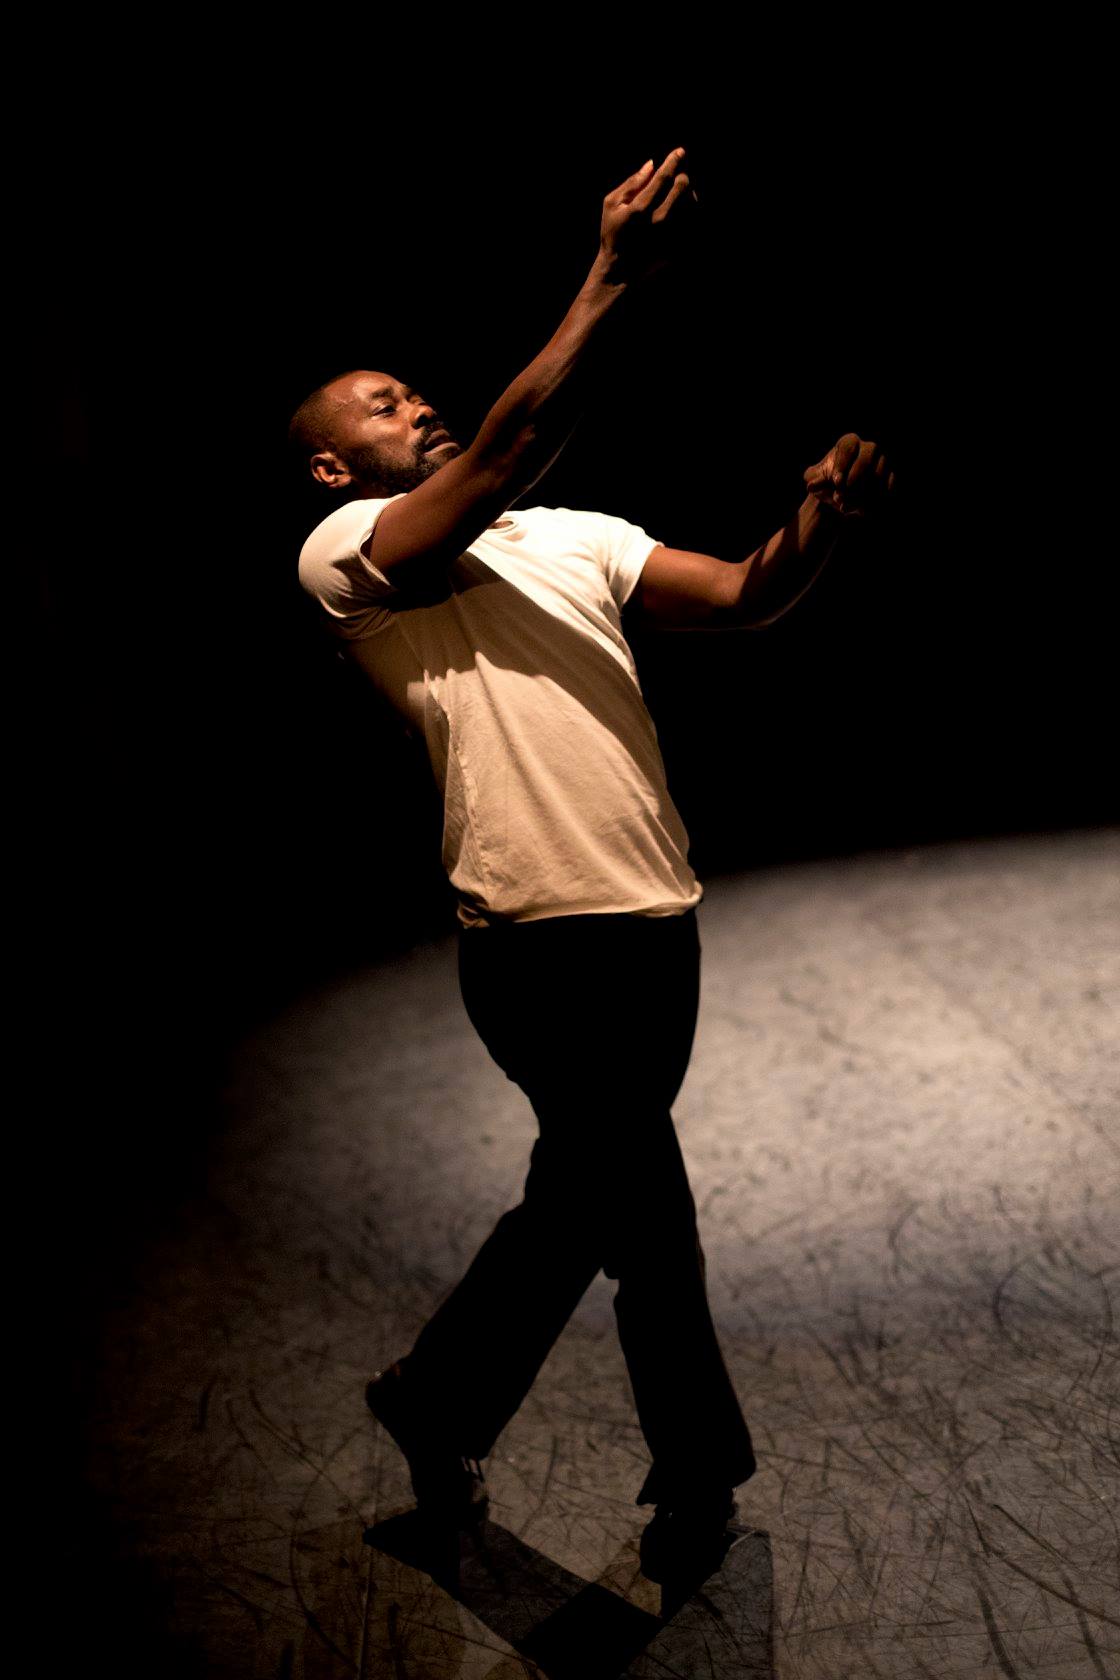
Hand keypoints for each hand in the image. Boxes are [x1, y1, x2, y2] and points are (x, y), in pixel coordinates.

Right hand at [598, 147, 697, 283]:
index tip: (680, 152)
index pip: (664, 177)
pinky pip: (694, 220)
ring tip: (679, 194)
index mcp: (640, 208)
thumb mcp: (611, 205)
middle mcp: (659, 220)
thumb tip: (652, 165)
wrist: (621, 271)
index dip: (674, 160)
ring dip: (688, 193)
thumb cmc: (613, 234)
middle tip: (676, 177)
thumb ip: (631, 183)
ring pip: (692, 202)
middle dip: (682, 176)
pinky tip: (682, 210)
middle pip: (683, 186)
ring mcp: (671, 234)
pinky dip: (691, 210)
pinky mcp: (679, 245)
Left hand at [803, 434, 895, 518]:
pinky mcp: (891, 478)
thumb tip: (812, 485)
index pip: (848, 448)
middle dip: (853, 479)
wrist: (841, 498)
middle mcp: (869, 448)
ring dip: (860, 493)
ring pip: (876, 476)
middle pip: (866, 459)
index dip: (842, 464)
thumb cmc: (827, 483)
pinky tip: (858, 511)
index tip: (836, 482)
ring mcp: (883, 462)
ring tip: (844, 506)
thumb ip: (813, 480)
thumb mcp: (816, 481)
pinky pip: (885, 489)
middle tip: (840, 495)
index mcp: (849, 442)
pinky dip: (871, 502)